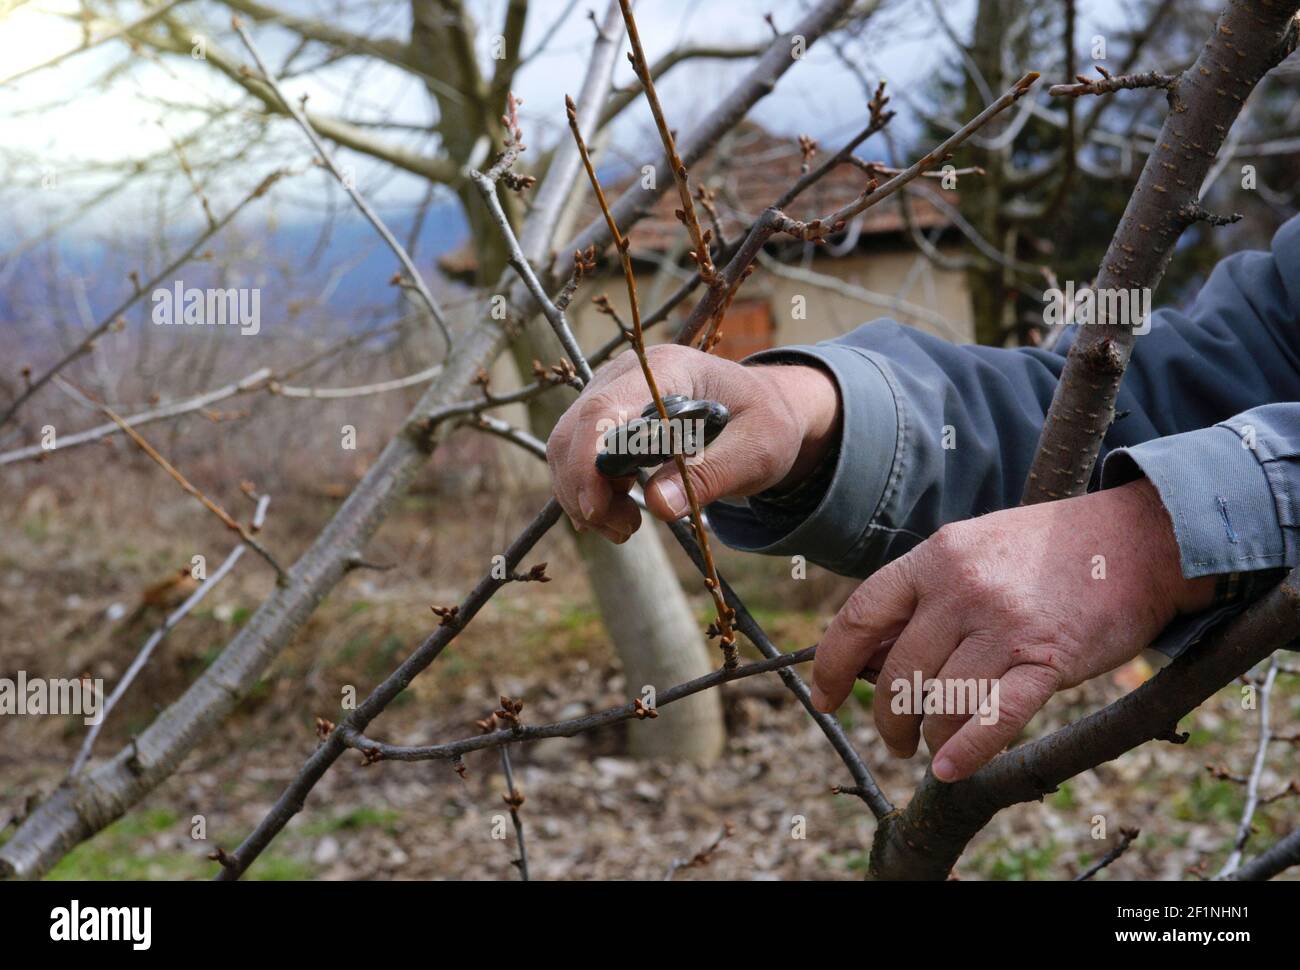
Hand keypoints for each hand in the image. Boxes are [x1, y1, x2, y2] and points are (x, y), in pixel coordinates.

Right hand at [546, 344, 838, 541]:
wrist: (762, 409)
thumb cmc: (764, 422)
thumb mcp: (757, 449)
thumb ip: (712, 474)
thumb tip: (659, 506)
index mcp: (665, 370)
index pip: (605, 408)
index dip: (588, 459)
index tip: (596, 508)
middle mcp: (625, 376)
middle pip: (574, 431)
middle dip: (584, 489)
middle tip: (627, 529)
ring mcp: (609, 396)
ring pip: (566, 449)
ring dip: (585, 498)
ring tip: (628, 527)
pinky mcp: (605, 422)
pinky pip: (576, 460)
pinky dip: (588, 495)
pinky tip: (621, 516)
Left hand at [809, 478, 1215, 781]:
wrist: (1139, 540)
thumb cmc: (1044, 552)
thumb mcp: (971, 549)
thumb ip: (921, 596)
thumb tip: (867, 656)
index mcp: (933, 557)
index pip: (859, 617)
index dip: (833, 666)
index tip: (825, 699)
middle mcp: (961, 588)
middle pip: (898, 673)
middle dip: (887, 719)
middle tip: (894, 739)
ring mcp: (1004, 624)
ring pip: (941, 702)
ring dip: (929, 738)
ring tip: (933, 748)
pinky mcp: (1047, 660)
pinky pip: (994, 718)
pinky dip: (967, 751)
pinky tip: (950, 770)